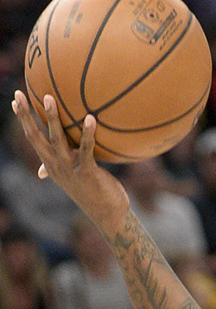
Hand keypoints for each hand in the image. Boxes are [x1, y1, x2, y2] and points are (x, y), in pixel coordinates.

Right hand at [10, 93, 128, 234]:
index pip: (32, 138)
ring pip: (56, 139)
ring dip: (52, 118)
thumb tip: (40, 172)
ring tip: (49, 97)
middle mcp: (56, 165)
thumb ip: (55, 170)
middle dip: (26, 115)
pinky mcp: (87, 171)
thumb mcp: (70, 179)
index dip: (22, 119)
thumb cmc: (91, 192)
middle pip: (35, 136)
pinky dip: (88, 133)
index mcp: (50, 164)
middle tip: (18, 93)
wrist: (108, 214)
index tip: (15, 100)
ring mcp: (70, 168)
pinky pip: (86, 149)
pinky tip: (90, 118)